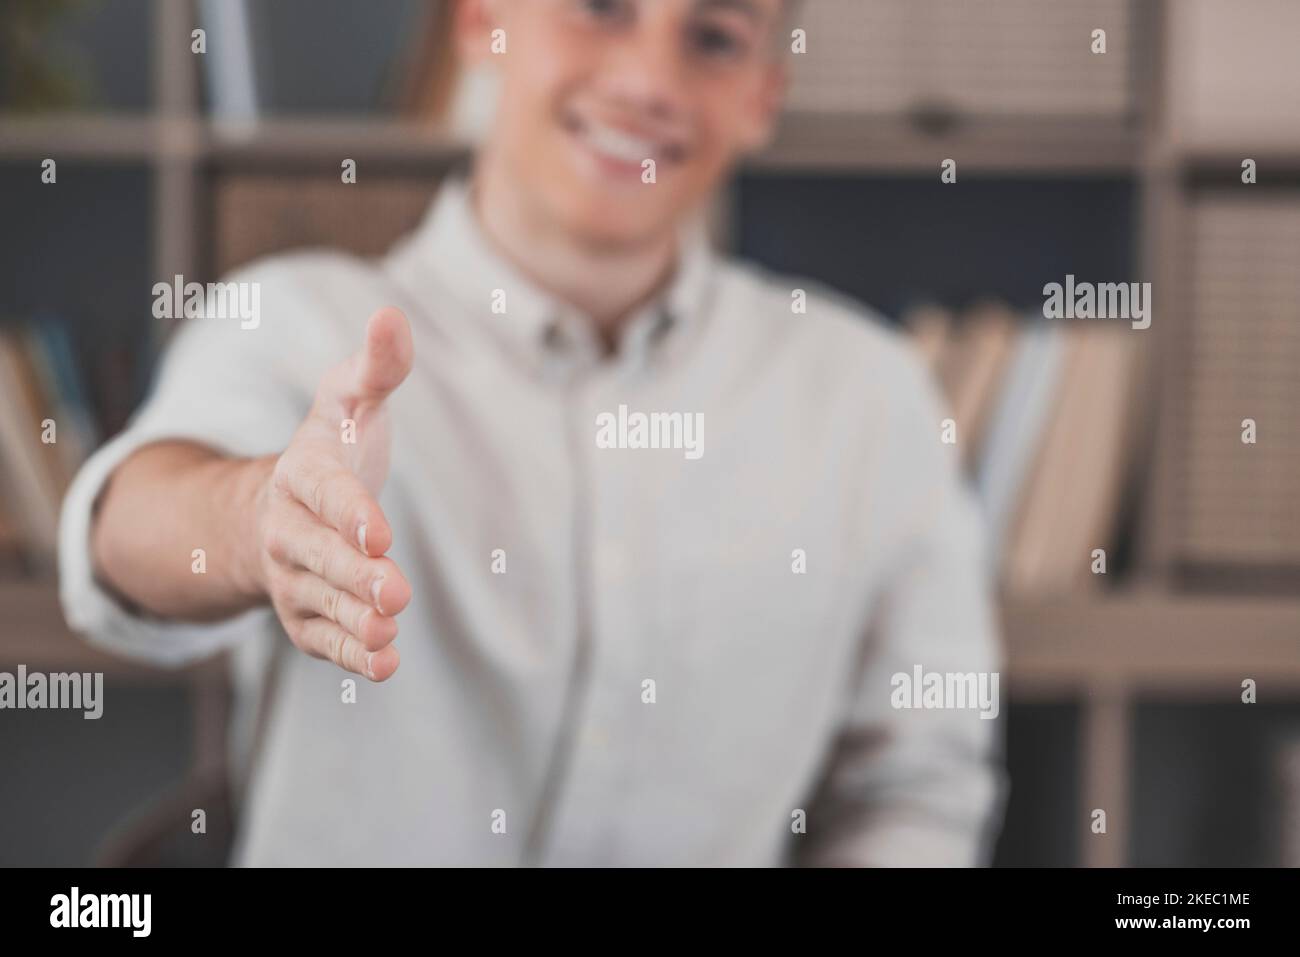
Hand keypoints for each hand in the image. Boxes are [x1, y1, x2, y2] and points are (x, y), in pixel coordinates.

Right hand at [255, 307, 413, 680]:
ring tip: (390, 632)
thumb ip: (376, 367)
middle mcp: (288, 530)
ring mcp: (294, 577)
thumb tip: (392, 315)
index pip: (323, 494)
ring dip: (354, 620)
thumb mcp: (349, 401)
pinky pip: (323, 640)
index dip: (349, 514)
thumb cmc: (333, 447)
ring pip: (320, 603)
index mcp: (301, 475)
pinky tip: (386, 664)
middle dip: (353, 575)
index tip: (380, 532)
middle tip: (396, 592)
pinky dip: (352, 655)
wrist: (283, 506)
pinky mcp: (306, 616)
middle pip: (317, 556)